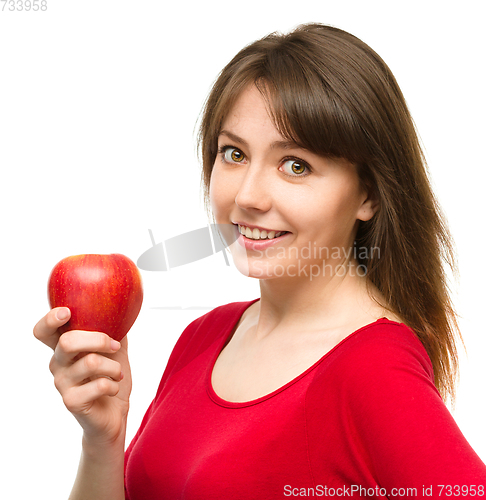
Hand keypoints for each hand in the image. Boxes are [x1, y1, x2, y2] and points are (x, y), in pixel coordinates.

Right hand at [33, 307, 131, 444]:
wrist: (114, 414)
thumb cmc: (111, 377)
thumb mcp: (114, 348)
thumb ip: (113, 328)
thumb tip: (123, 306)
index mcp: (64, 348)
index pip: (43, 331)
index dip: (49, 319)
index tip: (67, 312)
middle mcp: (58, 363)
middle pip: (67, 342)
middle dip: (98, 340)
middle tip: (114, 346)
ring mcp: (62, 383)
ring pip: (90, 362)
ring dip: (113, 366)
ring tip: (117, 373)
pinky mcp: (71, 401)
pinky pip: (99, 384)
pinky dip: (113, 384)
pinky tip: (113, 388)